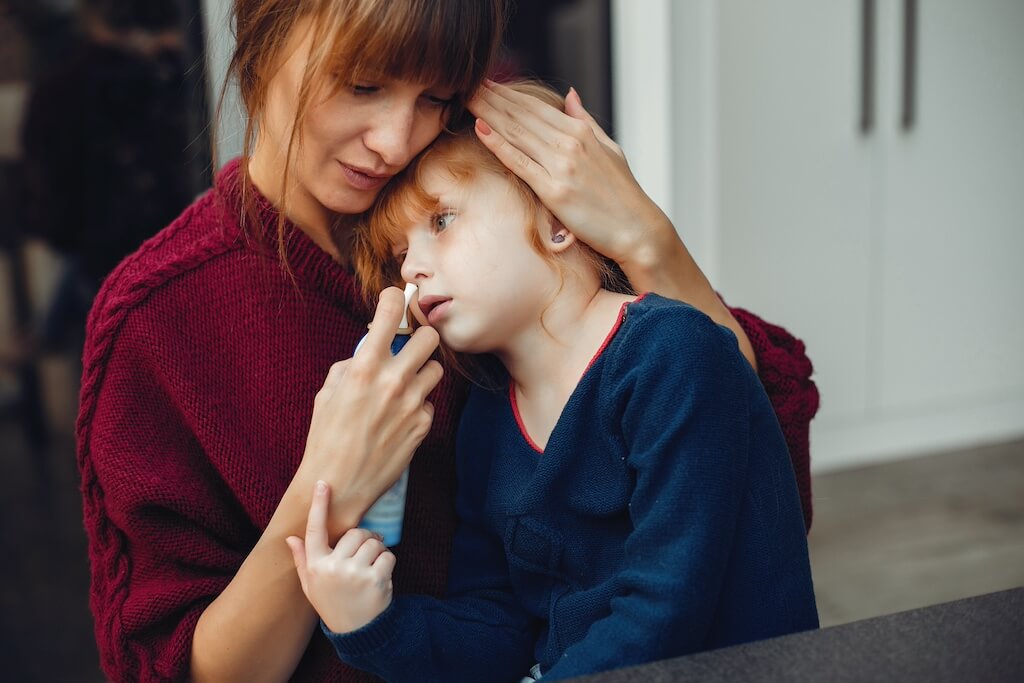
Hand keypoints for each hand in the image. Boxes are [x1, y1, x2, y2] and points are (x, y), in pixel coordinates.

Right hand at [287, 481, 395, 633]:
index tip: (323, 484)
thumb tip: (290, 538)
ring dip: (377, 551)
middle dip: (364, 540)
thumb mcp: (311, 585)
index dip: (319, 506)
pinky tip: (380, 578)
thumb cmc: (332, 603)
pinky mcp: (376, 579)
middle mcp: (333, 568)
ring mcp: (355, 574)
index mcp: (316, 566)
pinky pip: (388, 555)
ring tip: (371, 568)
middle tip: (364, 554)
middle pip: (356, 533)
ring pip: (374, 542)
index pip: (315, 531)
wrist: (357, 632)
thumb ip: (303, 560)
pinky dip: (388, 563)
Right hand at [293, 287, 442, 536]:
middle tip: (408, 348)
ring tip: (404, 386)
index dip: (393, 299)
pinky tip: (400, 418)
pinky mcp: (422, 425)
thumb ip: (352, 365)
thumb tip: (369, 348)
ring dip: (422, 372)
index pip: (389, 315)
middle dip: (419, 339)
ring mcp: (411, 404)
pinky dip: (418, 406)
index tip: (394, 297)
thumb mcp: (328, 393)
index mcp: (364, 368)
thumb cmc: (325, 437)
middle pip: (429, 337)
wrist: (338, 484)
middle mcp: (392, 381)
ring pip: (435, 369)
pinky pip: (429, 402)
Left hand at [467, 80, 676, 275]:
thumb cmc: (624, 194)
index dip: (507, 94)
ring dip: (488, 112)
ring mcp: (562, 166)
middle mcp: (570, 144)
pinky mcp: (554, 191)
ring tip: (466, 97)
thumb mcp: (609, 148)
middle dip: (491, 97)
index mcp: (581, 132)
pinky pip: (520, 162)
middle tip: (465, 83)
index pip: (536, 107)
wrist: (638, 229)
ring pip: (517, 132)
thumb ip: (585, 121)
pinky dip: (499, 144)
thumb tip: (570, 95)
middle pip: (522, 115)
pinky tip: (480, 128)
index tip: (485, 83)